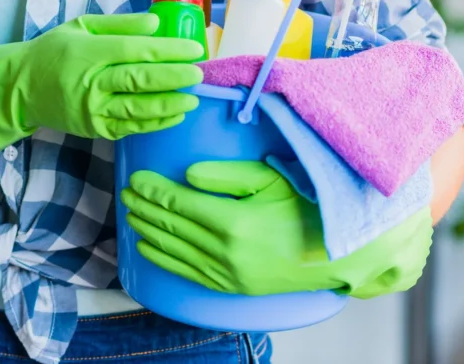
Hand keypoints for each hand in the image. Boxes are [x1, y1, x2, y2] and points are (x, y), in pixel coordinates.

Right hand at [0, 13, 202, 176]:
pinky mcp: (95, 129)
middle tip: (199, 74)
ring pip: (137, 108)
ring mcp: (93, 110)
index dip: (168, 50)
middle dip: (174, 78)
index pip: (136, 51)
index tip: (194, 49)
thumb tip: (157, 24)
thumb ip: (121, 25)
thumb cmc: (56, 51)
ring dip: (169, 105)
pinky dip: (154, 122)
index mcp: (90, 52)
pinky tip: (174, 116)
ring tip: (193, 98)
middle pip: (140, 80)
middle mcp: (91, 82)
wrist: (23, 87)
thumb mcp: (83, 26)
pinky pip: (130, 127)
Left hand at [121, 160, 431, 298]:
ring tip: (131, 214)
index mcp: (233, 223)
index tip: (135, 177)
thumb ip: (225, 176)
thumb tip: (187, 174)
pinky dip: (164, 260)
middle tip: (125, 191)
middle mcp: (226, 254)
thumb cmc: (306, 206)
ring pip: (175, 251)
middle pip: (171, 228)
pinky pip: (189, 274)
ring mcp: (229, 275)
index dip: (153, 190)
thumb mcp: (269, 179)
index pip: (178, 204)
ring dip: (149, 231)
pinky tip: (149, 249)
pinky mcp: (234, 288)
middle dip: (144, 208)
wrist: (337, 253)